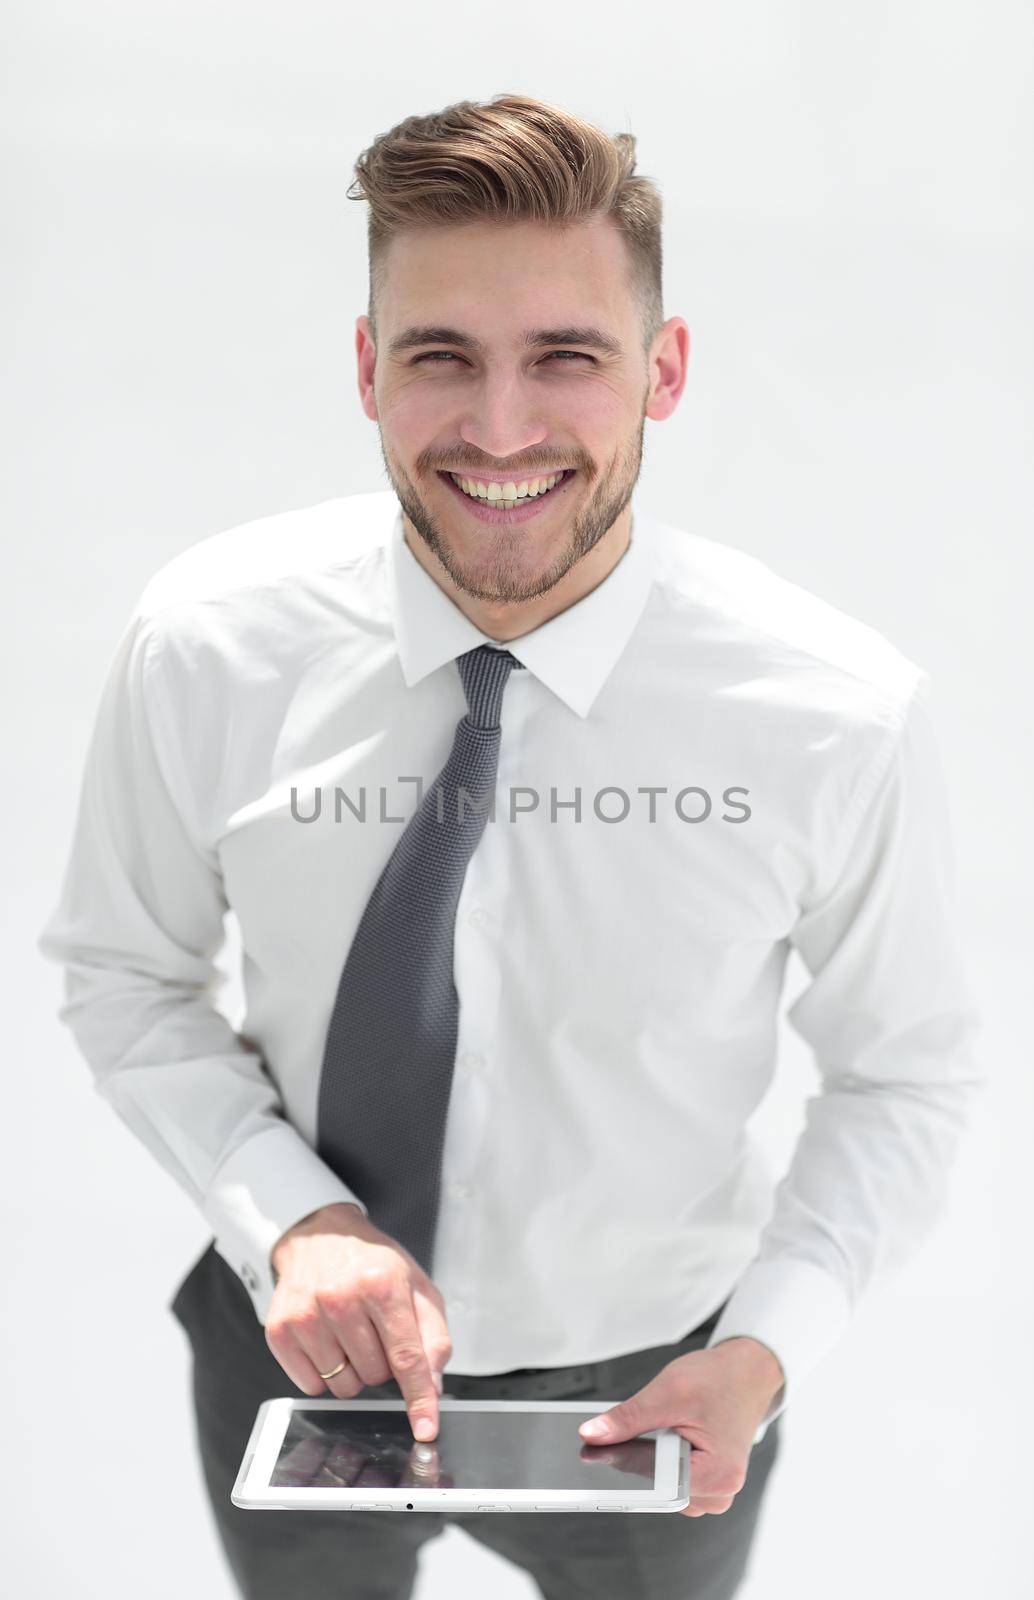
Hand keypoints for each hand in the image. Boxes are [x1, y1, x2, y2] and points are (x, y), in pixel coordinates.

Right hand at [265, 1202, 452, 1442]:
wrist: (320, 1236)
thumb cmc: (373, 1264)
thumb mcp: (417, 1287)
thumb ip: (433, 1336)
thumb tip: (431, 1385)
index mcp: (382, 1284)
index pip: (406, 1357)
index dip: (420, 1398)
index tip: (426, 1429)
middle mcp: (340, 1298)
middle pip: (375, 1376)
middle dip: (382, 1363)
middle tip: (374, 1329)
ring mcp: (306, 1315)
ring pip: (344, 1386)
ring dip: (353, 1370)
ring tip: (349, 1332)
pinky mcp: (279, 1330)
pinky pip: (311, 1386)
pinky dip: (324, 1373)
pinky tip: (326, 1339)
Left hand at [577, 1337, 783, 1516]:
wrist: (746, 1372)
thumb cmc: (718, 1380)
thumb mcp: (668, 1392)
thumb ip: (628, 1418)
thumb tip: (591, 1435)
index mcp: (718, 1475)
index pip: (657, 1486)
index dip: (625, 1466)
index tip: (600, 1451)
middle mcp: (721, 1491)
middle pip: (660, 1491)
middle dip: (639, 1462)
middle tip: (640, 1429)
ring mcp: (715, 1490)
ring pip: (664, 1489)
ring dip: (652, 1461)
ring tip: (664, 1427)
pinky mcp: (707, 1482)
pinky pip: (673, 1482)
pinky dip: (661, 1462)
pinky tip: (666, 1437)